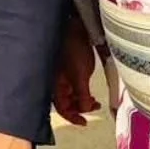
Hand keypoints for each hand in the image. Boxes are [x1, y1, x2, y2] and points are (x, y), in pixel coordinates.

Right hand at [53, 11, 100, 126]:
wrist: (72, 26)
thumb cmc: (72, 48)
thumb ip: (82, 95)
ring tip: (95, 99)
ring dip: (83, 98)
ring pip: (71, 93)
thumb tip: (86, 109)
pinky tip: (90, 86)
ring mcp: (62, 74)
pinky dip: (83, 89)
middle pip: (66, 102)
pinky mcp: (68, 66)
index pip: (62, 109)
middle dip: (80, 108)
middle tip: (94, 107)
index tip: (85, 122)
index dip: (73, 117)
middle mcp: (56, 82)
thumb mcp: (80, 76)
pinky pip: (75, 83)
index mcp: (54, 86)